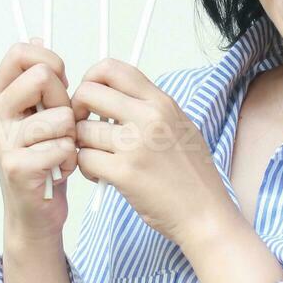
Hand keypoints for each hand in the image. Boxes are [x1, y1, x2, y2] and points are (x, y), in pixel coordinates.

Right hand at [0, 39, 76, 244]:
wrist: (34, 210)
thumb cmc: (41, 157)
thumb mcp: (36, 112)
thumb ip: (35, 78)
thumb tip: (35, 37)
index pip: (21, 53)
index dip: (50, 61)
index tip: (60, 83)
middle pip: (43, 76)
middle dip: (65, 101)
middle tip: (62, 127)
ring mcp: (0, 140)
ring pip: (60, 115)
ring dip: (72, 136)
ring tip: (60, 151)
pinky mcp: (16, 166)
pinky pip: (63, 146)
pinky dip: (70, 160)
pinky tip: (59, 171)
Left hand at [70, 58, 236, 248]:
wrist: (205, 214)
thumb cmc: (192, 176)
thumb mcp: (180, 127)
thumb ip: (150, 108)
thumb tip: (114, 95)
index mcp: (162, 103)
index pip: (113, 68)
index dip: (91, 78)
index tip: (90, 97)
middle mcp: (150, 118)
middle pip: (88, 93)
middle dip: (77, 110)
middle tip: (86, 128)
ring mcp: (136, 145)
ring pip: (81, 130)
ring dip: (82, 146)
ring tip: (98, 158)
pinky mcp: (125, 173)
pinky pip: (85, 159)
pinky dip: (86, 169)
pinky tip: (101, 176)